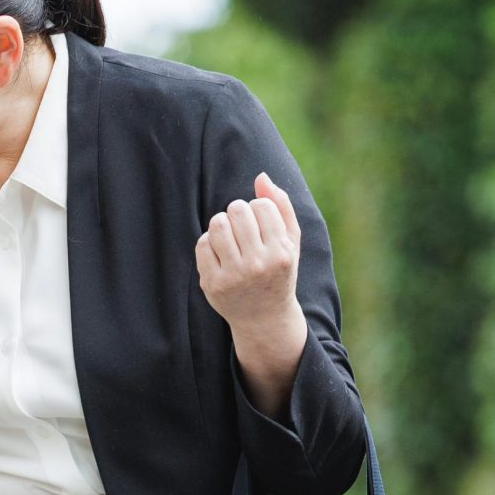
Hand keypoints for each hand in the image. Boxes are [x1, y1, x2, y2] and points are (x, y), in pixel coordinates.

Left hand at [195, 171, 309, 365]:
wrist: (264, 318)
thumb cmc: (279, 272)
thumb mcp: (291, 242)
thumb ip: (281, 207)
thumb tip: (261, 177)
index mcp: (281, 253)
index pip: (261, 205)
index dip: (258, 208)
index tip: (261, 224)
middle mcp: (258, 265)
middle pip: (236, 210)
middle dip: (238, 212)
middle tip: (242, 227)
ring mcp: (233, 276)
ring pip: (217, 224)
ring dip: (222, 223)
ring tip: (230, 235)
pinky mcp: (212, 284)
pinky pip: (202, 244)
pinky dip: (209, 242)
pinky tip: (220, 253)